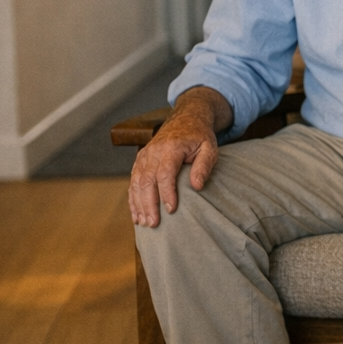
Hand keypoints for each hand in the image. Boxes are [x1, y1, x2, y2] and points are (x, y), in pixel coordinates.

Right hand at [129, 89, 228, 227]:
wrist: (186, 119)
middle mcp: (153, 151)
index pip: (165, 173)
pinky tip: (136, 214)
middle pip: (146, 181)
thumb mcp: (209, 148)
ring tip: (144, 223)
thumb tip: (197, 186)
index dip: (167, 193)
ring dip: (138, 204)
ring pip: (136, 183)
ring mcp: (144, 156)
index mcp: (171, 148)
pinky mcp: (140, 161)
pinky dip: (133, 199)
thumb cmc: (200, 136)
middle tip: (154, 223)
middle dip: (149, 204)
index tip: (171, 210)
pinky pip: (133, 181)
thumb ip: (203, 166)